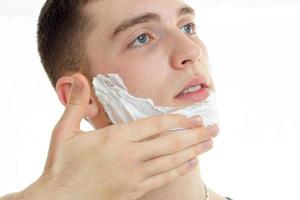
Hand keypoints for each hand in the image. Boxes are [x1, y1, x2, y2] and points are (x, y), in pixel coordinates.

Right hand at [16, 73, 218, 199]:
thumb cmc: (61, 165)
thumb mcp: (64, 131)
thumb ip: (76, 104)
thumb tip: (77, 77)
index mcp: (115, 139)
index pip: (156, 126)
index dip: (178, 120)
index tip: (195, 116)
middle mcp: (129, 157)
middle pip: (171, 143)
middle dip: (196, 134)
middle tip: (214, 128)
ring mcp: (134, 176)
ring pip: (172, 161)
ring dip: (194, 151)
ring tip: (210, 143)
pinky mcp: (134, 191)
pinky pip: (163, 178)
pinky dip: (180, 170)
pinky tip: (192, 164)